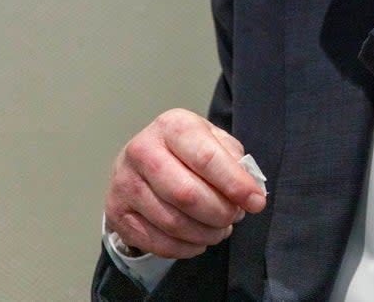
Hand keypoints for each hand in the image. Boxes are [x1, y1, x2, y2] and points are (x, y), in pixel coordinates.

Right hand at [104, 109, 266, 258]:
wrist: (143, 158)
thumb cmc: (186, 149)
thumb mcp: (213, 140)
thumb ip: (233, 161)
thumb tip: (249, 192)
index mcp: (172, 125)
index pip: (207, 159)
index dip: (235, 185)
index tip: (256, 202)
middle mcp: (142, 150)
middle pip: (187, 195)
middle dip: (220, 213)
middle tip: (235, 217)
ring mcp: (124, 183)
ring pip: (172, 222)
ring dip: (205, 233)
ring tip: (220, 229)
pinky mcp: (116, 212)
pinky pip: (156, 242)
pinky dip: (185, 248)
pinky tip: (198, 241)